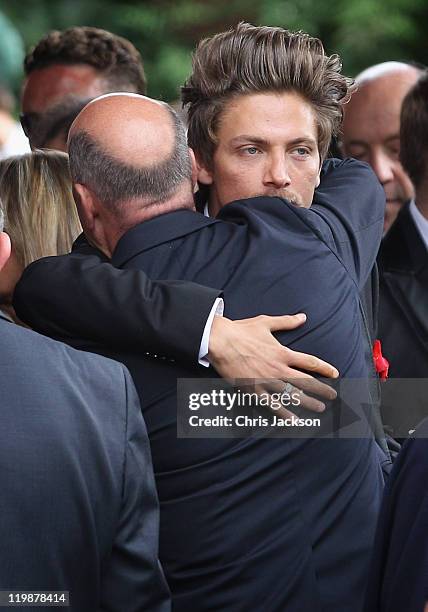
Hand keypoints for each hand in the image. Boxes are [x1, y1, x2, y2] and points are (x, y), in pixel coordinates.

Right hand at [207, 313, 337, 411]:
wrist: (220, 341)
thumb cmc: (241, 330)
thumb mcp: (266, 322)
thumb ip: (286, 322)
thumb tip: (302, 317)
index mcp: (283, 352)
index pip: (311, 362)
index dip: (325, 368)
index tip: (335, 374)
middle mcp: (278, 368)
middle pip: (306, 382)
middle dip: (322, 390)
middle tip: (333, 396)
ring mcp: (266, 381)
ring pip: (292, 395)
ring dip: (308, 403)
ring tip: (319, 408)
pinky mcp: (253, 390)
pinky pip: (271, 404)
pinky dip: (284, 413)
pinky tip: (294, 420)